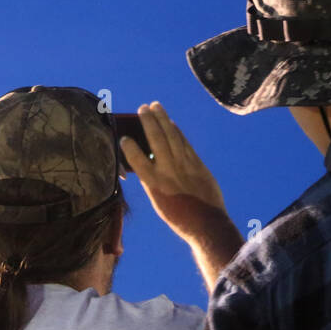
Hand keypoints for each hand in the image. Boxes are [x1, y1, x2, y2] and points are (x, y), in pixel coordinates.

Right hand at [119, 102, 229, 244]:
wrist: (206, 224)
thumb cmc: (177, 216)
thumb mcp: (157, 200)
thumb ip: (151, 179)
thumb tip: (145, 160)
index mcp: (153, 184)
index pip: (136, 159)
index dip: (129, 146)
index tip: (124, 137)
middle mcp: (168, 171)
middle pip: (156, 139)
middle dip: (148, 121)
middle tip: (142, 108)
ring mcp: (185, 165)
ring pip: (172, 135)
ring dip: (163, 118)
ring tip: (155, 105)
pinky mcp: (197, 164)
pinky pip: (185, 142)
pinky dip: (177, 131)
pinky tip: (171, 123)